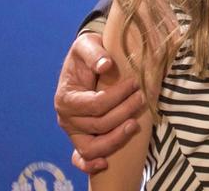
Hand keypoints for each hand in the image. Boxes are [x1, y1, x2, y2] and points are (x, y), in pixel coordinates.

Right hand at [53, 31, 143, 173]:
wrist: (87, 61)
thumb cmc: (89, 53)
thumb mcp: (88, 44)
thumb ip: (95, 53)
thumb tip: (106, 64)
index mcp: (66, 97)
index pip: (95, 105)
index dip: (117, 96)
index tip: (135, 82)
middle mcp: (66, 118)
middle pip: (98, 125)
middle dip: (124, 112)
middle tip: (142, 97)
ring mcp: (74, 131)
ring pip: (92, 147)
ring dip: (116, 138)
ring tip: (136, 124)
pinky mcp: (82, 138)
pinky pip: (82, 158)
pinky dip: (90, 164)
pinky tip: (105, 164)